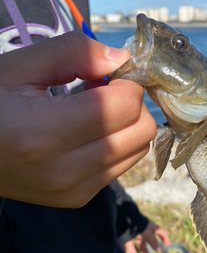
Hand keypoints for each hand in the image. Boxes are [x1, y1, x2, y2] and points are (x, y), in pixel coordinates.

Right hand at [0, 32, 156, 207]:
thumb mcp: (18, 67)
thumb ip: (72, 53)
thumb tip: (123, 59)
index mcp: (45, 133)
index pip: (124, 105)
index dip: (126, 81)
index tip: (108, 72)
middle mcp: (65, 170)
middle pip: (141, 131)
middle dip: (132, 103)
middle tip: (103, 90)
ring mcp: (74, 191)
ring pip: (137, 150)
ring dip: (126, 124)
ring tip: (93, 112)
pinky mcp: (77, 199)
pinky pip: (121, 166)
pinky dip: (116, 144)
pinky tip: (87, 133)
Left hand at [124, 220, 170, 252]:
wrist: (122, 218)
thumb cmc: (137, 224)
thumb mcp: (147, 233)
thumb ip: (153, 241)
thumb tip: (159, 249)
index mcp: (149, 226)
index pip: (159, 231)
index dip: (164, 237)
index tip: (167, 244)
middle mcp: (143, 229)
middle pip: (150, 238)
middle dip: (153, 245)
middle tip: (157, 252)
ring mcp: (135, 233)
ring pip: (141, 242)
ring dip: (144, 250)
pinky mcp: (127, 236)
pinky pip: (131, 245)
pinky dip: (133, 252)